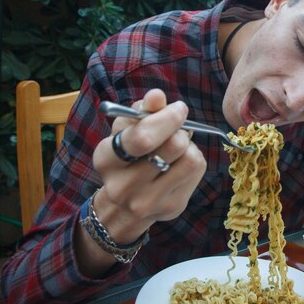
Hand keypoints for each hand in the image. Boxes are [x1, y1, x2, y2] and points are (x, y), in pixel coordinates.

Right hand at [91, 89, 206, 243]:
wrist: (125, 206)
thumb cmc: (128, 156)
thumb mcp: (126, 130)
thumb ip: (141, 111)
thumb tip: (156, 96)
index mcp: (107, 160)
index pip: (142, 138)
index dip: (166, 118)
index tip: (178, 108)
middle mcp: (124, 186)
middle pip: (173, 146)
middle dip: (180, 129)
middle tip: (178, 126)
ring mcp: (149, 201)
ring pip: (190, 159)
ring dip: (189, 145)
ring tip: (177, 146)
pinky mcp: (172, 206)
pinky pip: (197, 171)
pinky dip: (194, 158)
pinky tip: (180, 161)